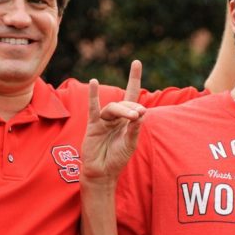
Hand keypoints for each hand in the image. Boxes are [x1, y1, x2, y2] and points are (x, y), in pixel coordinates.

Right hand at [81, 60, 145, 181]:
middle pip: (125, 104)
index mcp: (127, 120)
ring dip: (123, 110)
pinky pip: (93, 108)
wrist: (102, 172)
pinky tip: (93, 82)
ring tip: (133, 116)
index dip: (134, 79)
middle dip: (132, 108)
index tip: (136, 62)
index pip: (132, 95)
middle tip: (139, 114)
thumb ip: (135, 128)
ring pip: (113, 108)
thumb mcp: (130, 144)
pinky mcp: (93, 125)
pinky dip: (93, 96)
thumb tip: (141, 111)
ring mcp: (104, 120)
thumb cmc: (117, 158)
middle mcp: (116, 117)